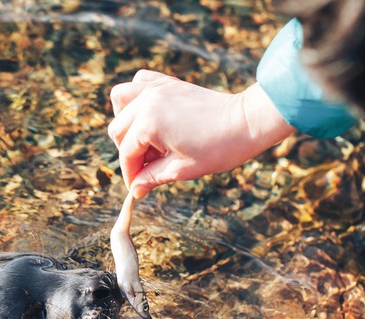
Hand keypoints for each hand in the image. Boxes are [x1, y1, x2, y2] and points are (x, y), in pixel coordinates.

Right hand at [107, 70, 294, 197]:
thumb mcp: (182, 169)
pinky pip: (139, 82)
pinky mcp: (167, 82)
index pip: (127, 153)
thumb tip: (135, 190)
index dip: (131, 175)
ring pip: (120, 100)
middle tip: (147, 168)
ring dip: (126, 121)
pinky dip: (137, 96)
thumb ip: (152, 177)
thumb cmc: (218, 148)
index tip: (138, 188)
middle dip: (129, 152)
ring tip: (144, 139)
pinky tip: (149, 114)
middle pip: (119, 129)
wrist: (246, 123)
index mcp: (149, 123)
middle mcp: (147, 101)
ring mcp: (156, 88)